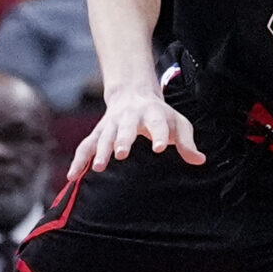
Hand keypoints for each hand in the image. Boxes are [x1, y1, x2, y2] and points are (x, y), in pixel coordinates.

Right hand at [73, 87, 202, 177]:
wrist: (133, 95)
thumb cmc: (160, 115)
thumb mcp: (178, 124)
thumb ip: (187, 143)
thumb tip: (200, 160)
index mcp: (152, 113)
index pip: (157, 124)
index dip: (159, 135)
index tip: (159, 148)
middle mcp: (129, 117)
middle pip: (125, 128)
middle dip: (122, 140)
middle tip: (121, 154)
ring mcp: (111, 124)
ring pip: (103, 137)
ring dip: (100, 151)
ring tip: (99, 168)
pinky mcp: (98, 133)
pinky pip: (85, 147)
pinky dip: (78, 161)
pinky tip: (72, 176)